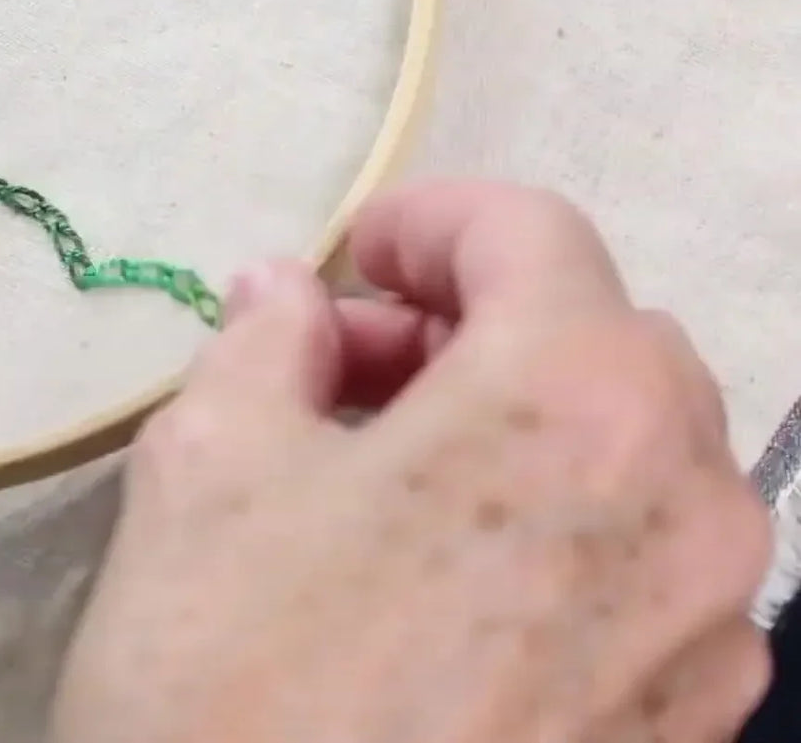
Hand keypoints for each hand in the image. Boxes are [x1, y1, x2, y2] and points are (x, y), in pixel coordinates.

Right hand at [52, 180, 772, 742]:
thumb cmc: (229, 674)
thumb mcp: (206, 467)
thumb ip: (262, 341)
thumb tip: (291, 295)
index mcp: (577, 400)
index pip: (532, 231)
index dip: (427, 223)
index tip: (350, 264)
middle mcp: (690, 501)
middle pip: (607, 340)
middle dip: (479, 328)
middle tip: (354, 375)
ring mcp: (709, 629)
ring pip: (642, 459)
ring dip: (528, 430)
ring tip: (396, 483)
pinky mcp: (690, 727)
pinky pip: (652, 577)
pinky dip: (566, 536)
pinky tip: (453, 590)